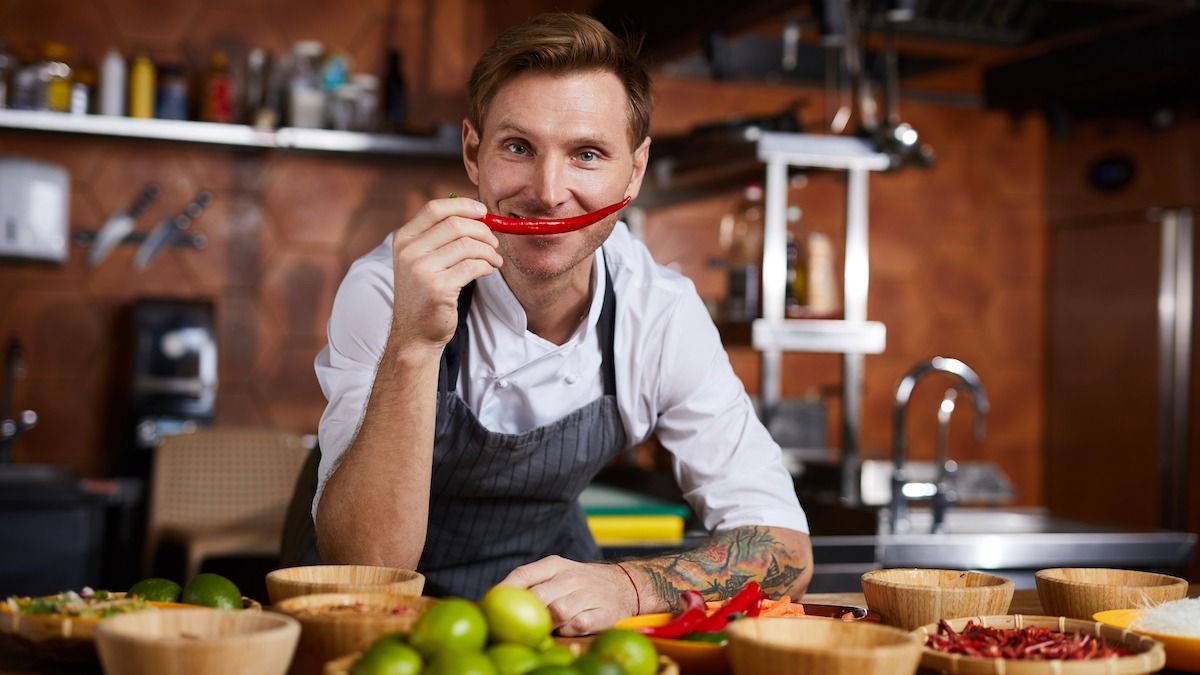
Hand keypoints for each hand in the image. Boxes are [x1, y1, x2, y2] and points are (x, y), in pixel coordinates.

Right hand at [389, 197, 502, 349]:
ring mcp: (421, 270)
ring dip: (489, 250)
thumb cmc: (424, 293)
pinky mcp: (438, 288)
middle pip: (455, 225)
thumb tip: (475, 212)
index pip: (435, 208)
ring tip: (495, 259)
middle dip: (482, 230)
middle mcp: (409, 252)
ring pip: (467, 245)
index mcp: (404, 239)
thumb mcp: (420, 260)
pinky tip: (488, 270)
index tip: (483, 212)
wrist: (415, 332)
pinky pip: (472, 266)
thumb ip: (438, 236)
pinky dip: (486, 265)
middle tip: (494, 241)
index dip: (463, 205)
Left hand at [499, 556, 636, 635]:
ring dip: (550, 624)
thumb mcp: (557, 574)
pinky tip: (570, 628)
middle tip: (521, 625)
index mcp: (555, 564)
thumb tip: (496, 601)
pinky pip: (579, 624)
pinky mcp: (604, 612)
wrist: (625, 585)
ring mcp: (589, 594)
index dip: (504, 590)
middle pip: (538, 597)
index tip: (489, 605)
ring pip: (558, 612)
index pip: (523, 574)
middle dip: (527, 614)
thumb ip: (532, 584)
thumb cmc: (579, 584)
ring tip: (550, 626)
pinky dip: (570, 630)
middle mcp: (572, 576)